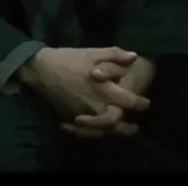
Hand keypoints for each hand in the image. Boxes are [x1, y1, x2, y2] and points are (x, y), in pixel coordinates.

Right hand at [18, 47, 149, 128]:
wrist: (41, 70)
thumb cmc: (69, 59)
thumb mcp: (92, 52)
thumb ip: (115, 55)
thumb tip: (134, 57)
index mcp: (103, 89)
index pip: (127, 101)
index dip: (139, 103)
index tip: (146, 103)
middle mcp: (94, 105)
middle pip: (115, 122)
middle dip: (126, 127)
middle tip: (136, 126)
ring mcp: (82, 114)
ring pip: (102, 130)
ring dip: (113, 132)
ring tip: (122, 131)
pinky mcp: (72, 117)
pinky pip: (87, 131)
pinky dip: (94, 133)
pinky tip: (100, 130)